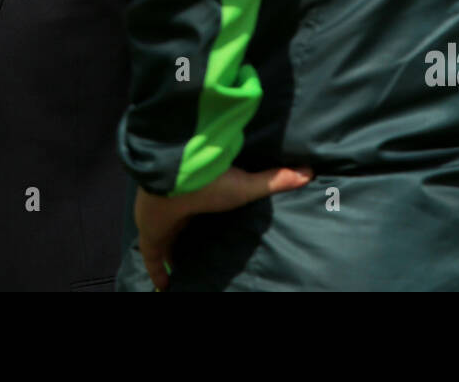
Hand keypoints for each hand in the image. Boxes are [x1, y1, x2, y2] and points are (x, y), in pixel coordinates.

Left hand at [135, 165, 313, 289]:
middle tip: (200, 253)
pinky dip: (157, 273)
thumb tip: (308, 171)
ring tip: (187, 270)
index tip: (210, 225)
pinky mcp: (151, 239)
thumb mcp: (247, 185)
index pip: (199, 207)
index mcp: (197, 194)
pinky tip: (164, 287)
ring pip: (166, 244)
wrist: (175, 180)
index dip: (202, 217)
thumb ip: (274, 180)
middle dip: (186, 239)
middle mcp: (178, 208)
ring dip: (173, 256)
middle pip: (181, 228)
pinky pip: (152, 261)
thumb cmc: (210, 181)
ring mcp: (161, 223)